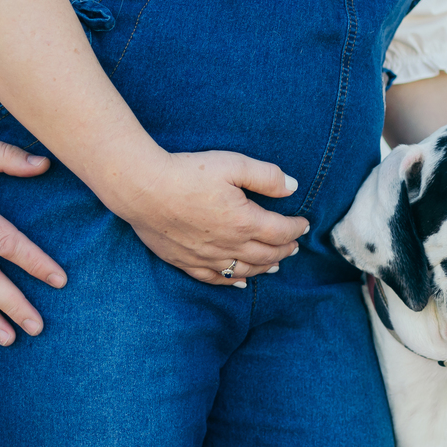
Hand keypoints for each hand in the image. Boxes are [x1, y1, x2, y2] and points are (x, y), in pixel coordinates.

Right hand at [122, 150, 308, 285]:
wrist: (143, 189)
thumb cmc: (187, 173)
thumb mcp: (232, 164)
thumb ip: (266, 176)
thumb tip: (292, 187)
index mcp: (244, 221)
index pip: (280, 231)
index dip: (296, 229)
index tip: (304, 224)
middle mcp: (229, 245)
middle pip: (266, 254)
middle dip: (284, 250)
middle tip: (294, 246)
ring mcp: (206, 257)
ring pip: (244, 270)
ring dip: (264, 267)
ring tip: (276, 265)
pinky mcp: (185, 261)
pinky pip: (215, 278)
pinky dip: (233, 281)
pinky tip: (241, 282)